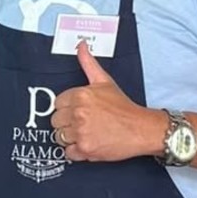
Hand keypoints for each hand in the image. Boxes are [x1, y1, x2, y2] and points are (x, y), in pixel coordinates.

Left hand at [49, 42, 163, 161]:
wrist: (141, 129)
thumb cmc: (123, 106)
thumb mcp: (104, 81)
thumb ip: (88, 63)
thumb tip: (80, 44)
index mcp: (80, 95)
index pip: (57, 104)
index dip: (67, 109)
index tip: (79, 111)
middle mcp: (78, 113)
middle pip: (55, 121)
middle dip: (67, 124)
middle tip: (83, 124)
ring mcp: (81, 132)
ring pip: (59, 137)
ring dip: (70, 138)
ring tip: (86, 134)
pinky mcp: (86, 149)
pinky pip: (68, 153)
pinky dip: (77, 152)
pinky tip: (89, 144)